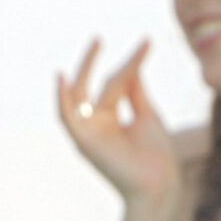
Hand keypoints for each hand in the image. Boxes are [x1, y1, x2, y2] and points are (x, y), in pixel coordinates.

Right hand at [58, 37, 179, 208]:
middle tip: (101, 38)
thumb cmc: (158, 155)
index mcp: (112, 118)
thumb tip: (132, 65)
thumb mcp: (148, 114)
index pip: (117, 83)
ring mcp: (89, 132)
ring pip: (79, 96)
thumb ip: (136, 91)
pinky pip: (66, 118)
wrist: (160, 182)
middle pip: (95, 86)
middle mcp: (97, 124)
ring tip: (96, 44)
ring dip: (84, 70)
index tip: (147, 42)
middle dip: (96, 62)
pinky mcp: (83, 141)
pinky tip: (62, 77)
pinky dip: (61, 99)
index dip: (132, 63)